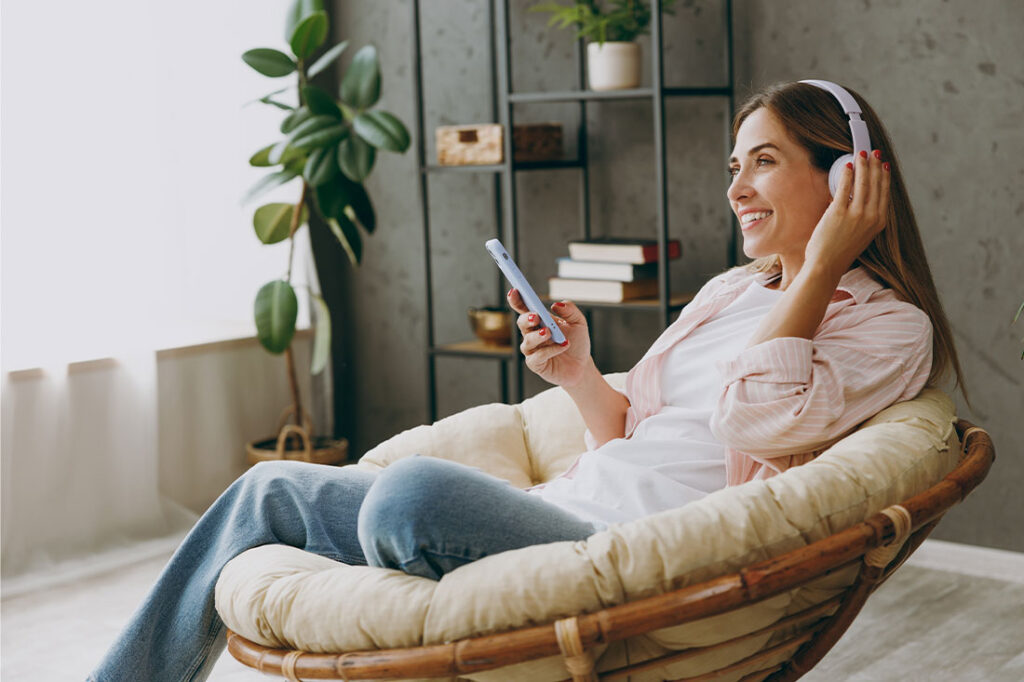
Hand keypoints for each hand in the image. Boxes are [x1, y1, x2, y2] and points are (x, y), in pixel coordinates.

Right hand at [507, 289, 592, 386]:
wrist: (582, 366)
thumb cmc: (577, 342)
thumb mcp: (579, 323)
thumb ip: (570, 310)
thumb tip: (556, 305)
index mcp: (540, 321)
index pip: (524, 308)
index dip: (516, 300)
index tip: (514, 291)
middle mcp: (532, 334)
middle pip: (522, 323)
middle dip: (527, 318)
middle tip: (536, 316)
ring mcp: (533, 350)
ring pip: (527, 341)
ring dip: (538, 336)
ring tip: (549, 333)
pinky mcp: (536, 364)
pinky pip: (537, 357)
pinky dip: (549, 350)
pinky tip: (562, 346)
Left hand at [804, 149, 890, 280]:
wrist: (826, 266)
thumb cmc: (839, 252)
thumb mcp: (860, 234)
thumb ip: (863, 217)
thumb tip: (856, 196)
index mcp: (879, 222)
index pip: (885, 192)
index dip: (884, 175)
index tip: (883, 163)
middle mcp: (871, 217)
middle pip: (876, 184)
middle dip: (875, 165)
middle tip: (874, 152)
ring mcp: (856, 215)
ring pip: (863, 183)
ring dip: (863, 165)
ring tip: (861, 154)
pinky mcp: (839, 213)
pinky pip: (845, 188)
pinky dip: (848, 174)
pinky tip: (848, 165)